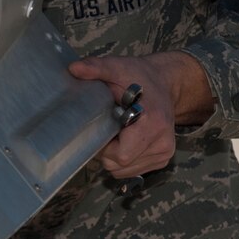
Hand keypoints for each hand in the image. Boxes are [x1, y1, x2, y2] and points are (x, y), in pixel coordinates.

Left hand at [69, 53, 213, 179]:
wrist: (164, 83)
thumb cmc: (139, 77)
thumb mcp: (118, 68)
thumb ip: (97, 68)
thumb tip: (74, 69)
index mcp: (153, 123)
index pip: (120, 155)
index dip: (104, 146)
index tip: (103, 127)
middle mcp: (163, 143)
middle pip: (119, 165)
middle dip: (106, 151)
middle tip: (108, 127)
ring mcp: (164, 153)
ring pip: (124, 171)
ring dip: (114, 156)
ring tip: (118, 132)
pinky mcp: (163, 158)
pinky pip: (132, 170)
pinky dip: (124, 158)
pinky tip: (126, 139)